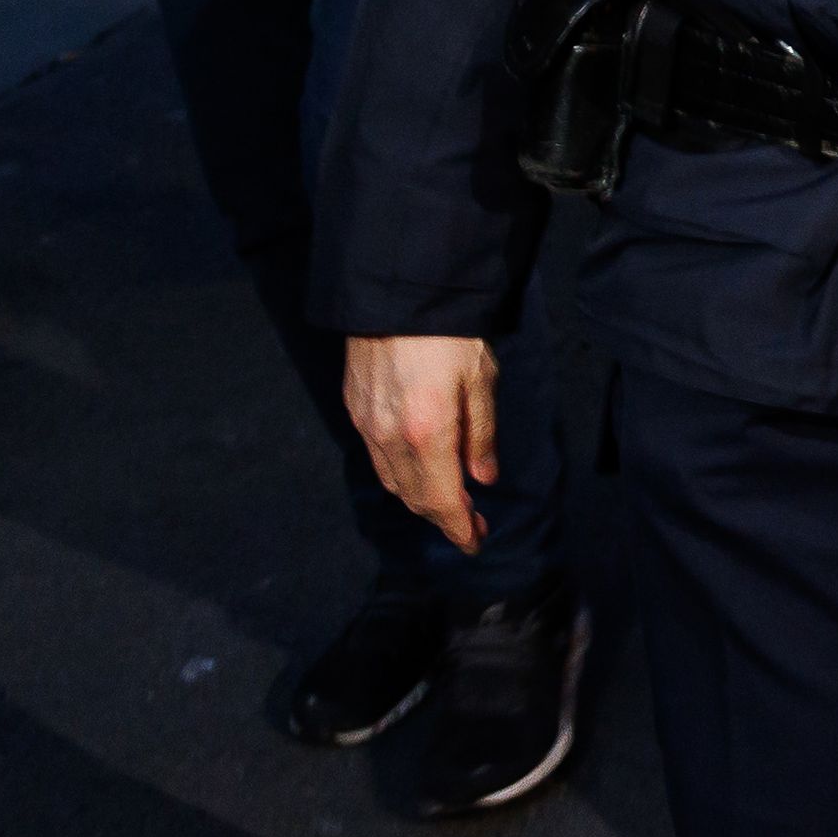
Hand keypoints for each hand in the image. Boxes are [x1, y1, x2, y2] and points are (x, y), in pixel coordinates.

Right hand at [345, 335, 498, 552]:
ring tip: (450, 502)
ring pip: (393, 480)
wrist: (397, 295)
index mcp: (427, 434)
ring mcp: (367, 425)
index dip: (458, 528)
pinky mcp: (355, 409)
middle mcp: (390, 438)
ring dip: (421, 498)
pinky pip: (377, 458)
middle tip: (472, 523)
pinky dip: (400, 474)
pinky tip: (419, 470)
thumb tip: (482, 479)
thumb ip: (481, 434)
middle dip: (444, 517)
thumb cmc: (450, 334)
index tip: (476, 542)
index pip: (442, 500)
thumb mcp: (481, 380)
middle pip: (415, 496)